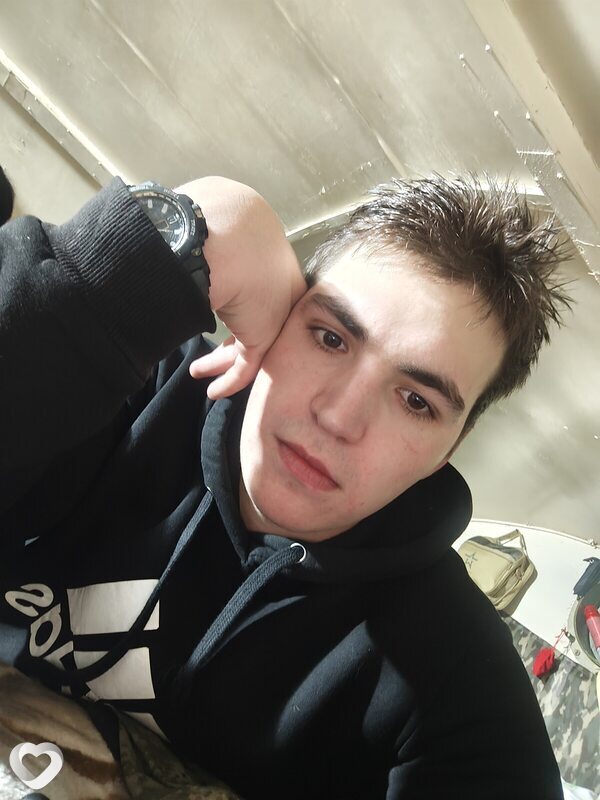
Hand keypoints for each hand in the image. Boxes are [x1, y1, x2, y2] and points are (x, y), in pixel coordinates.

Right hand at [176, 177, 306, 398]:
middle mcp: (274, 276)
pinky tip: (213, 389)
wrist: (214, 233)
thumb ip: (198, 230)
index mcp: (261, 242)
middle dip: (232, 335)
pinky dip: (230, 379)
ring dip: (222, 359)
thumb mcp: (203, 213)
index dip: (234, 296)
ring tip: (198, 370)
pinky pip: (250, 363)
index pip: (253, 279)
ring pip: (251, 340)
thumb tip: (170, 230)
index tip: (210, 306)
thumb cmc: (203, 218)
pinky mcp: (264, 332)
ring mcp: (273, 306)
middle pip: (255, 313)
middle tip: (213, 348)